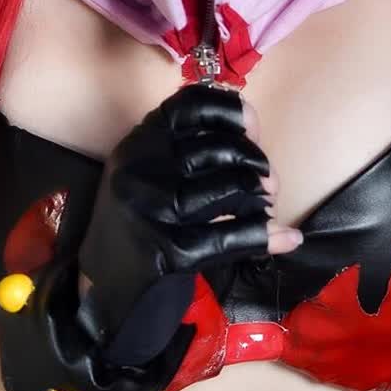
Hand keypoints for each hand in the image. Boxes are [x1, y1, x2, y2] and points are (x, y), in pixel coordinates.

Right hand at [76, 83, 301, 365]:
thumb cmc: (141, 219)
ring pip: (230, 189)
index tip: (254, 128)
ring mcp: (152, 210)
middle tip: (268, 185)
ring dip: (262, 201)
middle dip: (257, 165)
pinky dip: (266, 236)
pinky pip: (231, 237)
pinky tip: (288, 238)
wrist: (103, 284)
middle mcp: (141, 168)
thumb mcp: (150, 170)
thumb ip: (191, 145)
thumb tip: (254, 124)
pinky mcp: (167, 250)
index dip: (232, 112)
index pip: (192, 106)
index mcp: (139, 142)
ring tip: (266, 209)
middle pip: (220, 150)